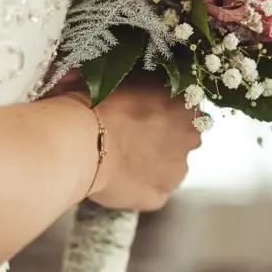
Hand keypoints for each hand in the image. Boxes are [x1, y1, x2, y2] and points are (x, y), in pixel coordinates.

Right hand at [53, 70, 201, 211]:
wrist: (80, 140)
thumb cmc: (95, 101)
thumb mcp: (121, 76)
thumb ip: (140, 81)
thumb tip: (133, 79)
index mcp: (185, 103)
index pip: (187, 108)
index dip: (166, 112)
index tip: (147, 115)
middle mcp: (190, 136)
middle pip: (185, 138)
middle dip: (167, 138)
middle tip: (135, 137)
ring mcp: (178, 169)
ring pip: (172, 166)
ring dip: (156, 163)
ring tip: (125, 160)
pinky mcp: (161, 196)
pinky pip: (154, 192)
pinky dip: (141, 187)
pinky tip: (120, 179)